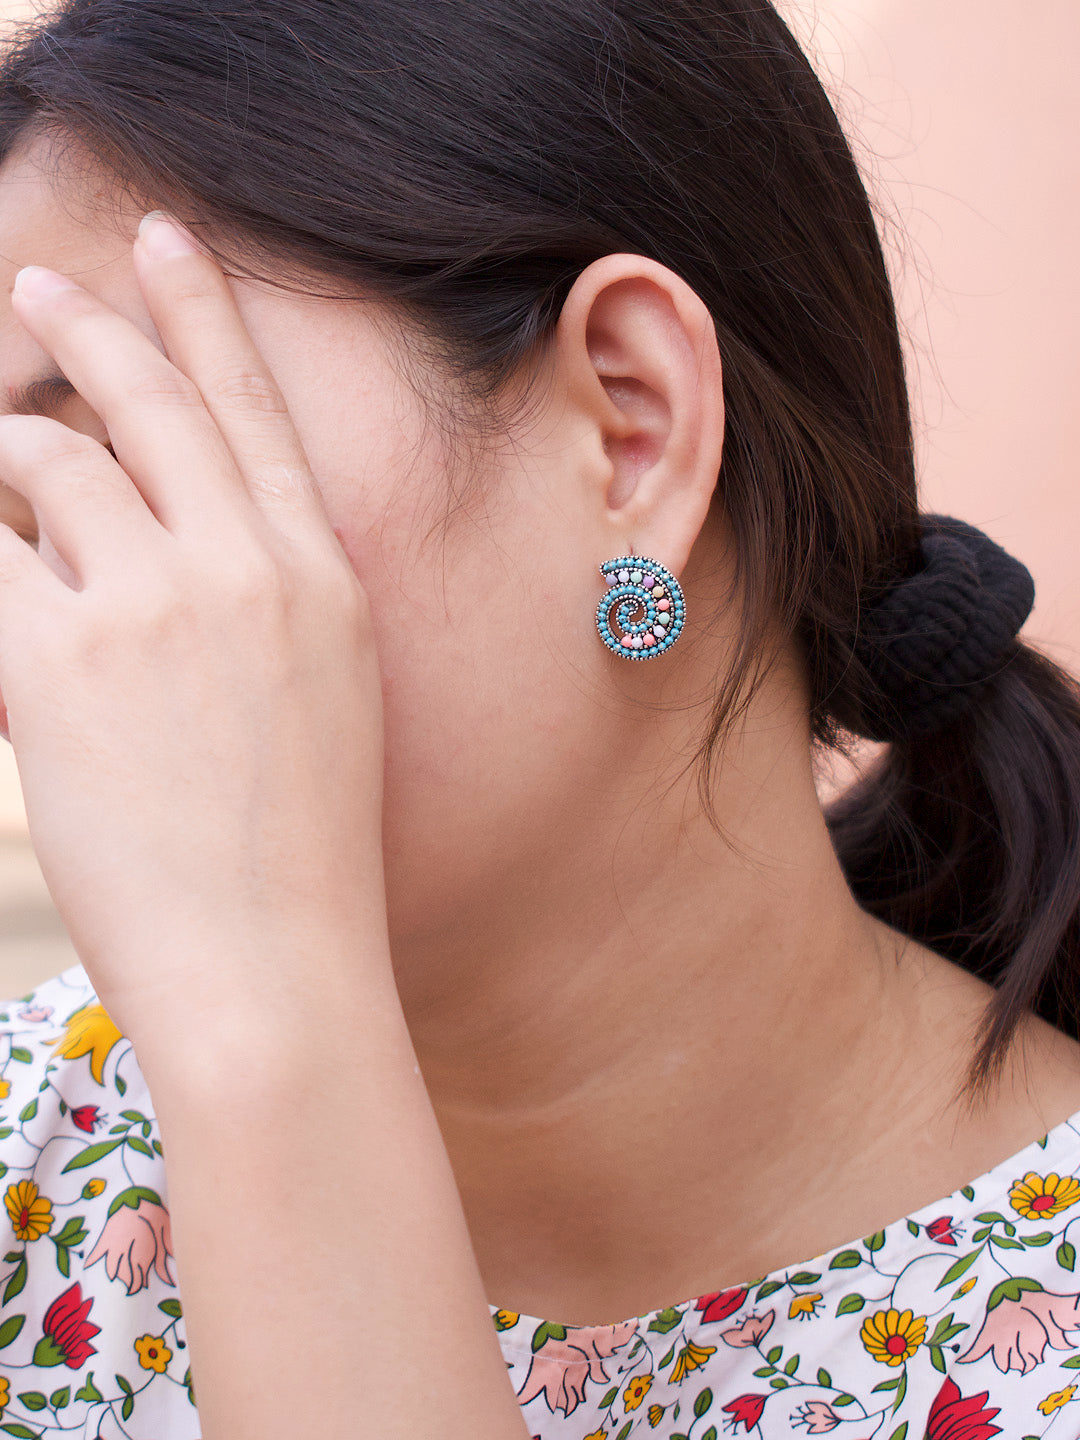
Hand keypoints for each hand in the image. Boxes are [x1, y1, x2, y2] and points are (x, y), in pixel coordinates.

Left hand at [0, 214, 387, 1044]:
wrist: (278, 968)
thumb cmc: (305, 858)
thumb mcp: (322, 704)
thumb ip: (260, 608)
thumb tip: (156, 541)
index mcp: (318, 577)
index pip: (253, 410)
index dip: (205, 314)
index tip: (167, 242)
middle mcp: (246, 567)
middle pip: (149, 401)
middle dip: (89, 329)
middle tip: (42, 286)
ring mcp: (156, 603)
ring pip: (49, 465)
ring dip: (8, 461)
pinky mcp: (61, 658)